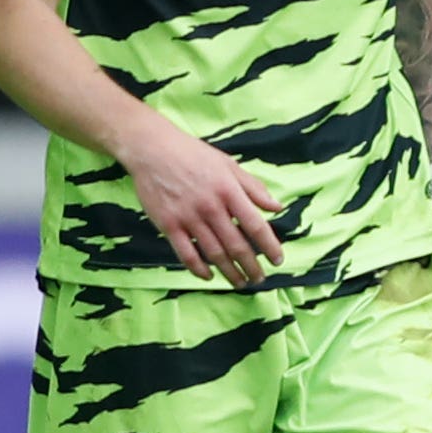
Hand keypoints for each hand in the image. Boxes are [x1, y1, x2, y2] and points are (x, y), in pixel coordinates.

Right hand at [124, 117, 286, 285]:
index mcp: (229, 191)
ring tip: (240, 283)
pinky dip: (199, 269)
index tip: (278, 260)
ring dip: (230, 272)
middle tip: (259, 279)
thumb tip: (277, 207)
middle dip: (251, 266)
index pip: (256, 225)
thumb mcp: (229, 165)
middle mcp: (211, 207)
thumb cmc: (193, 155)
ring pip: (214, 253)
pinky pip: (186, 254)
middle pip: (237, 245)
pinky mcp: (168, 224)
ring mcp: (189, 217)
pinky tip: (209, 276)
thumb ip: (253, 188)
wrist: (152, 149)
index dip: (269, 246)